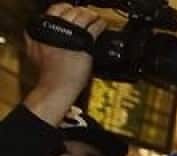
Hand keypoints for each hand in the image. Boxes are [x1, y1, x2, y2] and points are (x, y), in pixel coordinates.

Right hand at [23, 3, 105, 125]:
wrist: (56, 86)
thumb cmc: (49, 73)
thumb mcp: (35, 51)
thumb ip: (38, 39)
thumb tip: (47, 32)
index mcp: (42, 29)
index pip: (54, 10)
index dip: (66, 9)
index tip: (72, 11)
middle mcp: (55, 28)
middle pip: (71, 11)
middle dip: (80, 11)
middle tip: (87, 14)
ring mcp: (70, 34)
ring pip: (83, 16)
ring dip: (92, 15)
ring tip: (96, 18)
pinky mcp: (84, 42)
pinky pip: (94, 27)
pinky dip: (100, 24)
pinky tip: (102, 25)